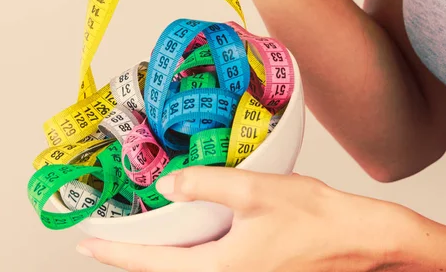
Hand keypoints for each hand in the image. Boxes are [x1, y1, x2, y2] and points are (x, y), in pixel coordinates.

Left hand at [76, 166, 410, 271]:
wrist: (359, 241)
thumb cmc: (316, 219)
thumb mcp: (255, 192)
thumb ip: (207, 185)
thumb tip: (169, 186)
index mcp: (221, 269)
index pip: (152, 265)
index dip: (116, 254)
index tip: (88, 244)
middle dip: (131, 256)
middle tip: (104, 240)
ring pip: (185, 270)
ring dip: (158, 254)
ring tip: (136, 234)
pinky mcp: (254, 271)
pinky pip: (207, 264)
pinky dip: (186, 250)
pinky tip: (185, 232)